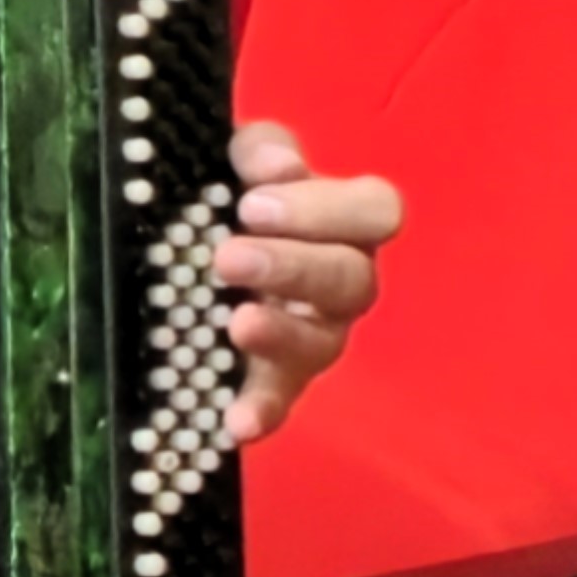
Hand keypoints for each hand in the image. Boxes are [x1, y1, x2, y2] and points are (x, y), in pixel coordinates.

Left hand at [218, 119, 400, 441]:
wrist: (200, 242)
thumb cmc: (240, 194)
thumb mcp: (246, 159)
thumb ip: (263, 150)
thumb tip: (274, 169)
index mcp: (349, 221)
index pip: (377, 211)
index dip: (325, 209)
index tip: (252, 202)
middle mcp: (347, 282)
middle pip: (351, 280)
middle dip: (291, 268)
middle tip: (228, 257)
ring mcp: (319, 336)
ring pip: (325, 344)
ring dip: (283, 335)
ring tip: (236, 325)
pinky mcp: (280, 378)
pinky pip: (283, 400)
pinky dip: (264, 412)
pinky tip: (236, 425)